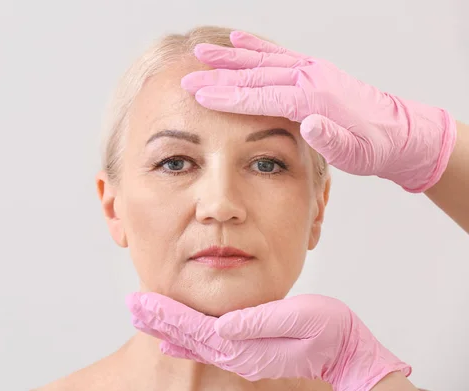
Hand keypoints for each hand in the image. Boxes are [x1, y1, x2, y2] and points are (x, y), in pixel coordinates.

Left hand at [126, 292, 410, 390]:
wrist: (346, 352)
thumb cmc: (328, 332)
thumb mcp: (297, 321)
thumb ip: (259, 324)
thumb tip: (222, 325)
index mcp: (246, 347)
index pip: (196, 330)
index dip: (167, 316)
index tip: (141, 305)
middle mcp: (237, 354)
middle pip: (188, 335)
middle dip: (159, 320)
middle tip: (132, 306)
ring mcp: (241, 354)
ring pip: (195, 339)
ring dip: (168, 326)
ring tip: (144, 316)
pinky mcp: (247, 349)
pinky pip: (209, 343)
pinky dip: (186, 335)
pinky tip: (172, 336)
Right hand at [181, 31, 456, 192]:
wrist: (399, 132)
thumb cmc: (373, 146)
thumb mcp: (355, 152)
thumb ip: (331, 138)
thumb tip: (310, 123)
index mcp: (314, 100)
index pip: (262, 97)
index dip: (228, 97)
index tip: (199, 95)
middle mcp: (309, 78)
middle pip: (254, 76)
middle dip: (218, 77)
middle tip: (188, 79)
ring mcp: (311, 70)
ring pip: (262, 61)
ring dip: (230, 58)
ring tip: (201, 53)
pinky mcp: (312, 70)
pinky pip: (278, 55)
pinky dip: (255, 47)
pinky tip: (238, 41)